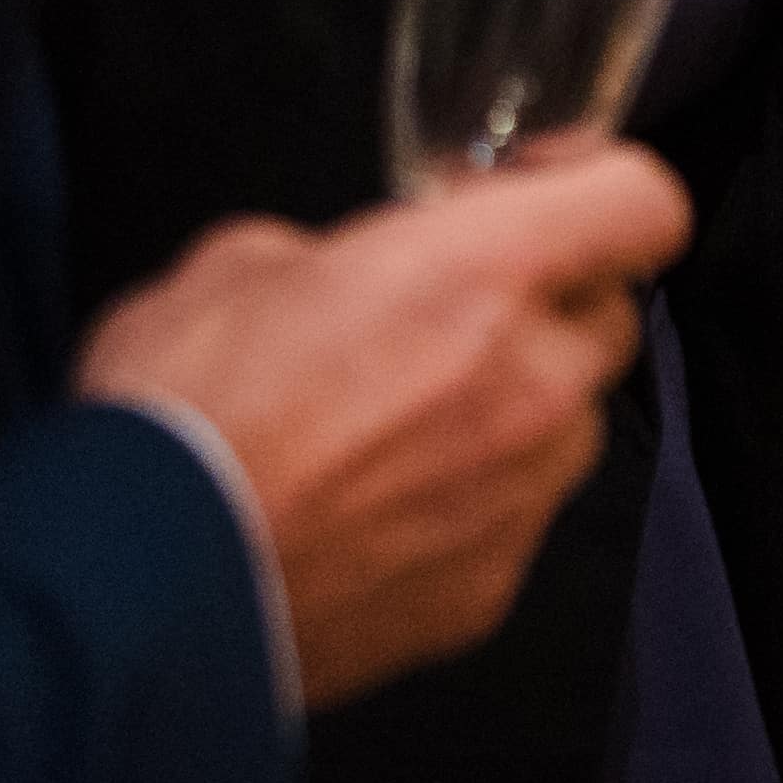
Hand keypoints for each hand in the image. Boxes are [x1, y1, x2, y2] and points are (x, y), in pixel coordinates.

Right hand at [78, 140, 697, 705]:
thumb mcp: (235, 265)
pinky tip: (368, 517)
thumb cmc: (179, 416)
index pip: (644, 203)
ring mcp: (522, 496)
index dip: (601, 189)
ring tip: (393, 432)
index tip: (539, 196)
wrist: (138, 593)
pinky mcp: (489, 590)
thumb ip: (334, 252)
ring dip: (511, 414)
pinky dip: (463, 510)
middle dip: (550, 306)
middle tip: (452, 317)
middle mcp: (534, 383)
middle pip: (611, 318)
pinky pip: (510, 523)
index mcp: (484, 273)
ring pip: (567, 429)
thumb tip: (344, 274)